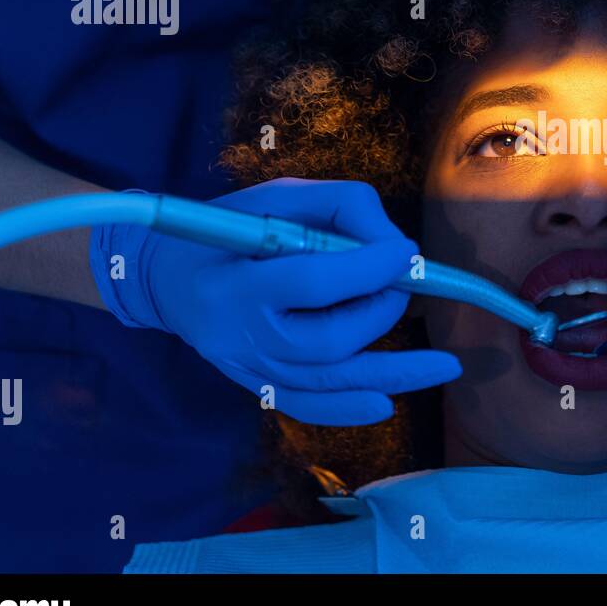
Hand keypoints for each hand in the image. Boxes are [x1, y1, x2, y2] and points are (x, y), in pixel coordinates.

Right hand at [90, 178, 459, 424]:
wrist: (162, 277)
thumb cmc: (227, 228)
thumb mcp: (276, 196)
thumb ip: (338, 208)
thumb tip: (396, 245)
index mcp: (237, 280)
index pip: (312, 282)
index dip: (367, 268)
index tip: (405, 252)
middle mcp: (240, 334)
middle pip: (326, 340)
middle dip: (379, 313)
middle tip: (403, 285)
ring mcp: (246, 368)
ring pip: (326, 379)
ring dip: (392, 373)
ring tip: (444, 366)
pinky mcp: (253, 384)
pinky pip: (305, 405)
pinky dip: (347, 408)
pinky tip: (386, 403)